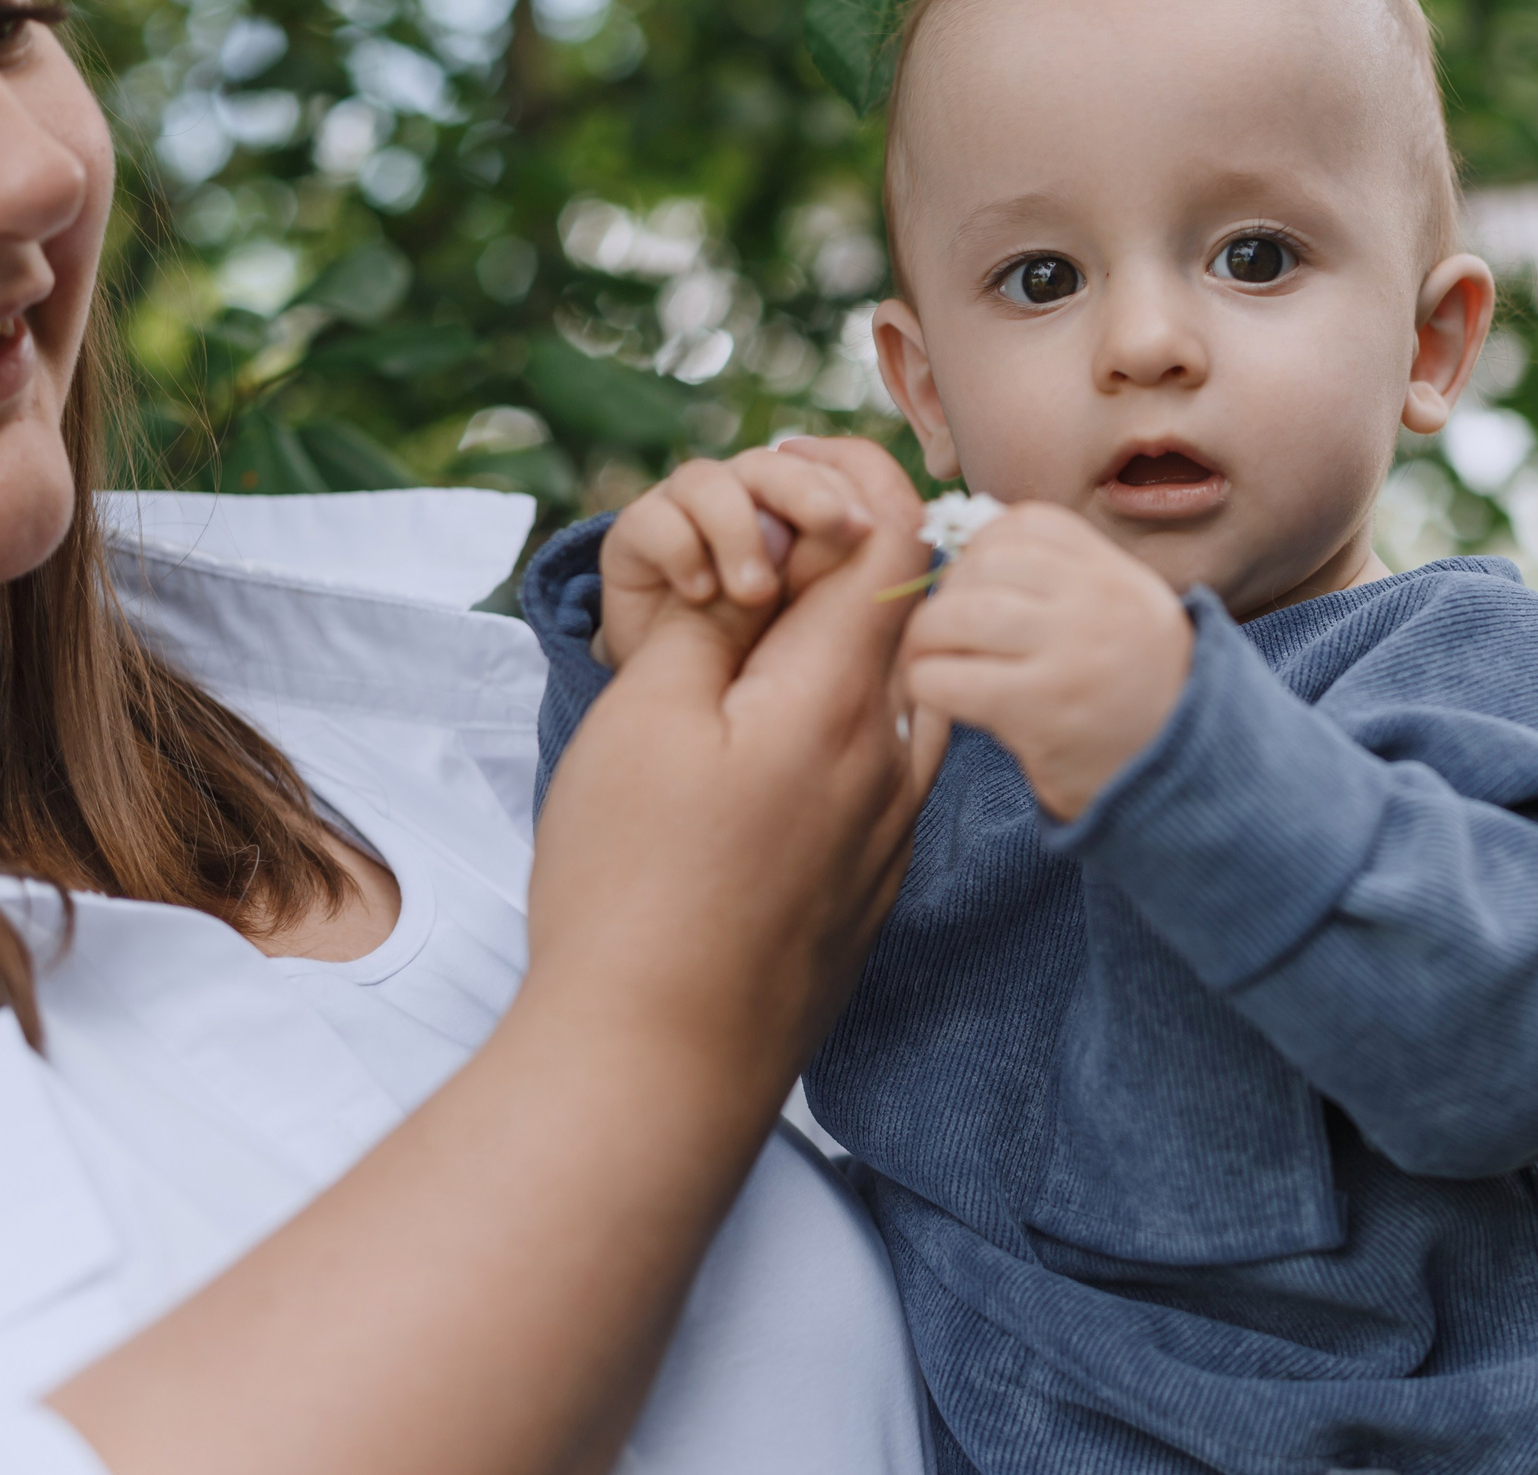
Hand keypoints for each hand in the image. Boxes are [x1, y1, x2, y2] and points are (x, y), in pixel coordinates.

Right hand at [535, 437, 948, 1060]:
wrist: (657, 1061)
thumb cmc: (633, 888)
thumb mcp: (643, 716)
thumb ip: (711, 617)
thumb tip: (756, 556)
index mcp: (843, 699)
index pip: (897, 535)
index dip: (847, 481)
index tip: (779, 477)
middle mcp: (897, 756)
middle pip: (904, 606)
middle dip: (834, 555)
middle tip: (745, 552)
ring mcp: (895, 825)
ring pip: (897, 687)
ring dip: (839, 640)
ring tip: (746, 643)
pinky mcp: (876, 877)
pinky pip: (884, 762)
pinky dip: (839, 716)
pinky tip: (763, 741)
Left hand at [900, 502, 1192, 821]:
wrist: (1185, 779)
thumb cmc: (1134, 700)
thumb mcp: (1125, 618)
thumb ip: (1067, 581)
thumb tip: (968, 550)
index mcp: (1116, 575)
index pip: (1025, 524)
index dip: (982, 550)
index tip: (976, 588)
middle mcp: (1098, 602)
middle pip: (985, 563)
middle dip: (948, 594)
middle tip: (943, 633)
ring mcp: (1070, 653)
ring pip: (959, 614)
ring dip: (926, 638)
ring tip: (933, 663)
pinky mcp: (1038, 709)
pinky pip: (946, 677)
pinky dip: (926, 684)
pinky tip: (942, 701)